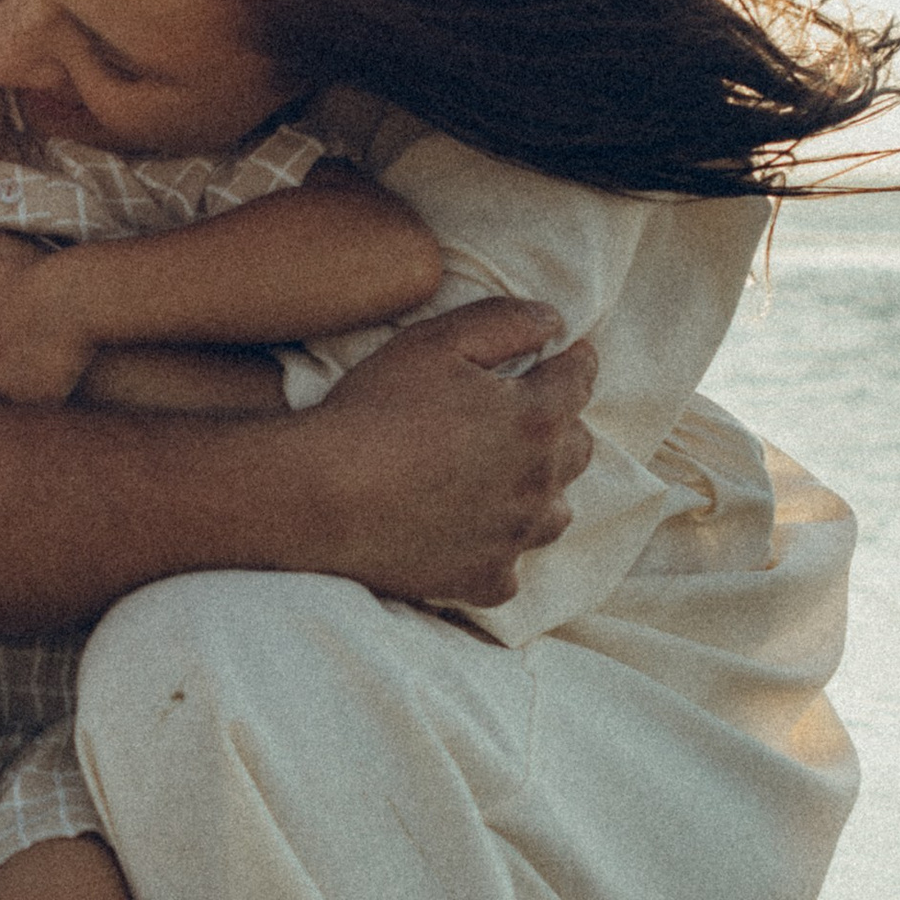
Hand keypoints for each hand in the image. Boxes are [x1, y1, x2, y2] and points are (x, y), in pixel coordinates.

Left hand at [0, 243, 96, 404]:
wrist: (79, 294)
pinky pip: (36, 413)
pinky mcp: (35, 400)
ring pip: (6, 409)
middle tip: (6, 381)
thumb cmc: (37, 282)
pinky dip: (45, 402)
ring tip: (36, 369)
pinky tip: (56, 375)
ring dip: (17, 399)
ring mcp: (6, 387)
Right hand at [298, 299, 596, 607]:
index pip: (579, 381)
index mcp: (535, 418)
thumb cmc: (374, 411)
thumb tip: (553, 320)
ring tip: (509, 480)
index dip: (574, 362)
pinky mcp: (482, 578)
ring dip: (541, 492)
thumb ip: (503, 322)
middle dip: (562, 426)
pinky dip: (499, 549)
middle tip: (526, 415)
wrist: (320, 497)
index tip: (566, 356)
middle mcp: (538, 483)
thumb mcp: (433, 342)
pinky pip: (510, 567)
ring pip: (554, 513)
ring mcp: (513, 537)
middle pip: (578, 450)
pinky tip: (473, 535)